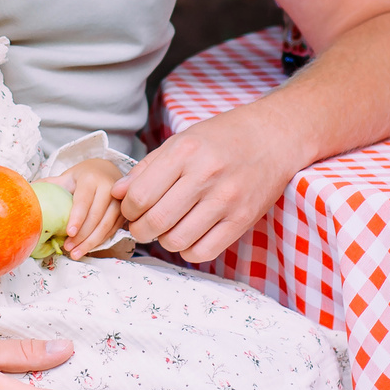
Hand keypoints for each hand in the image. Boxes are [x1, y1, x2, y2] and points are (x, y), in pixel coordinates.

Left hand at [50, 159, 124, 255]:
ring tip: (76, 253)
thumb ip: (50, 184)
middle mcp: (109, 188)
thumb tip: (26, 191)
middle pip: (96, 217)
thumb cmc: (83, 177)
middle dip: (82, 236)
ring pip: (106, 226)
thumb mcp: (67, 177)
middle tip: (68, 248)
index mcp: (91, 179)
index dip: (77, 218)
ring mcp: (119, 201)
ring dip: (90, 242)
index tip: (69, 233)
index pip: (84, 200)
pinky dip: (100, 241)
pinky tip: (88, 248)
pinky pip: (112, 230)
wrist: (107, 170)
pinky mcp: (124, 212)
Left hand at [118, 100, 305, 263]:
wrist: (273, 137)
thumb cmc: (223, 137)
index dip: (127, 209)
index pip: (140, 196)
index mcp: (185, 152)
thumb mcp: (181, 140)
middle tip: (143, 224)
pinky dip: (187, 250)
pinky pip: (203, 251)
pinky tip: (188, 235)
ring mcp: (227, 199)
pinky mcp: (243, 219)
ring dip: (163, 241)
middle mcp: (205, 175)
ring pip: (176, 241)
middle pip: (155, 222)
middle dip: (140, 230)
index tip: (131, 209)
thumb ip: (147, 168)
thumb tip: (117, 193)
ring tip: (167, 228)